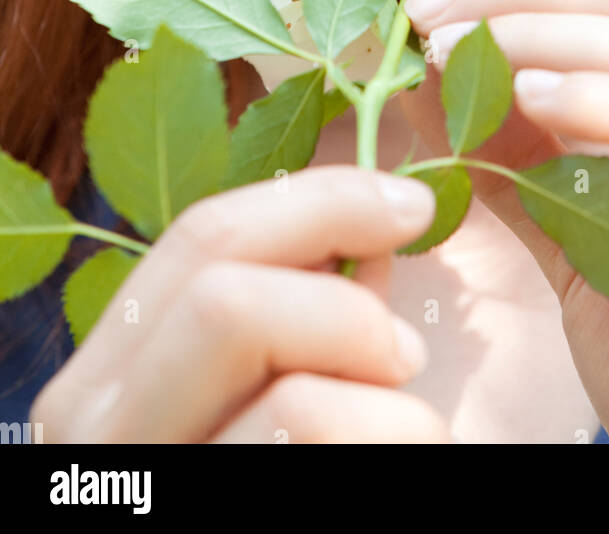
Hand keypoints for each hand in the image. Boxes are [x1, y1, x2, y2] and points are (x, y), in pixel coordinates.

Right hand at [32, 166, 451, 443]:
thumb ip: (320, 303)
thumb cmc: (323, 469)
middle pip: (221, 285)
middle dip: (341, 292)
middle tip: (409, 345)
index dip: (319, 199)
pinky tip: (399, 468)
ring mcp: (144, 485)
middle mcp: (99, 427)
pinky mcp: (202, 515)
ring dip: (376, 391)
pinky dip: (390, 441)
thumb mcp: (305, 379)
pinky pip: (309, 437)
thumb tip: (380, 212)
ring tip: (405, 423)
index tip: (416, 202)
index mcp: (119, 369)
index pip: (204, 234)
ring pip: (273, 373)